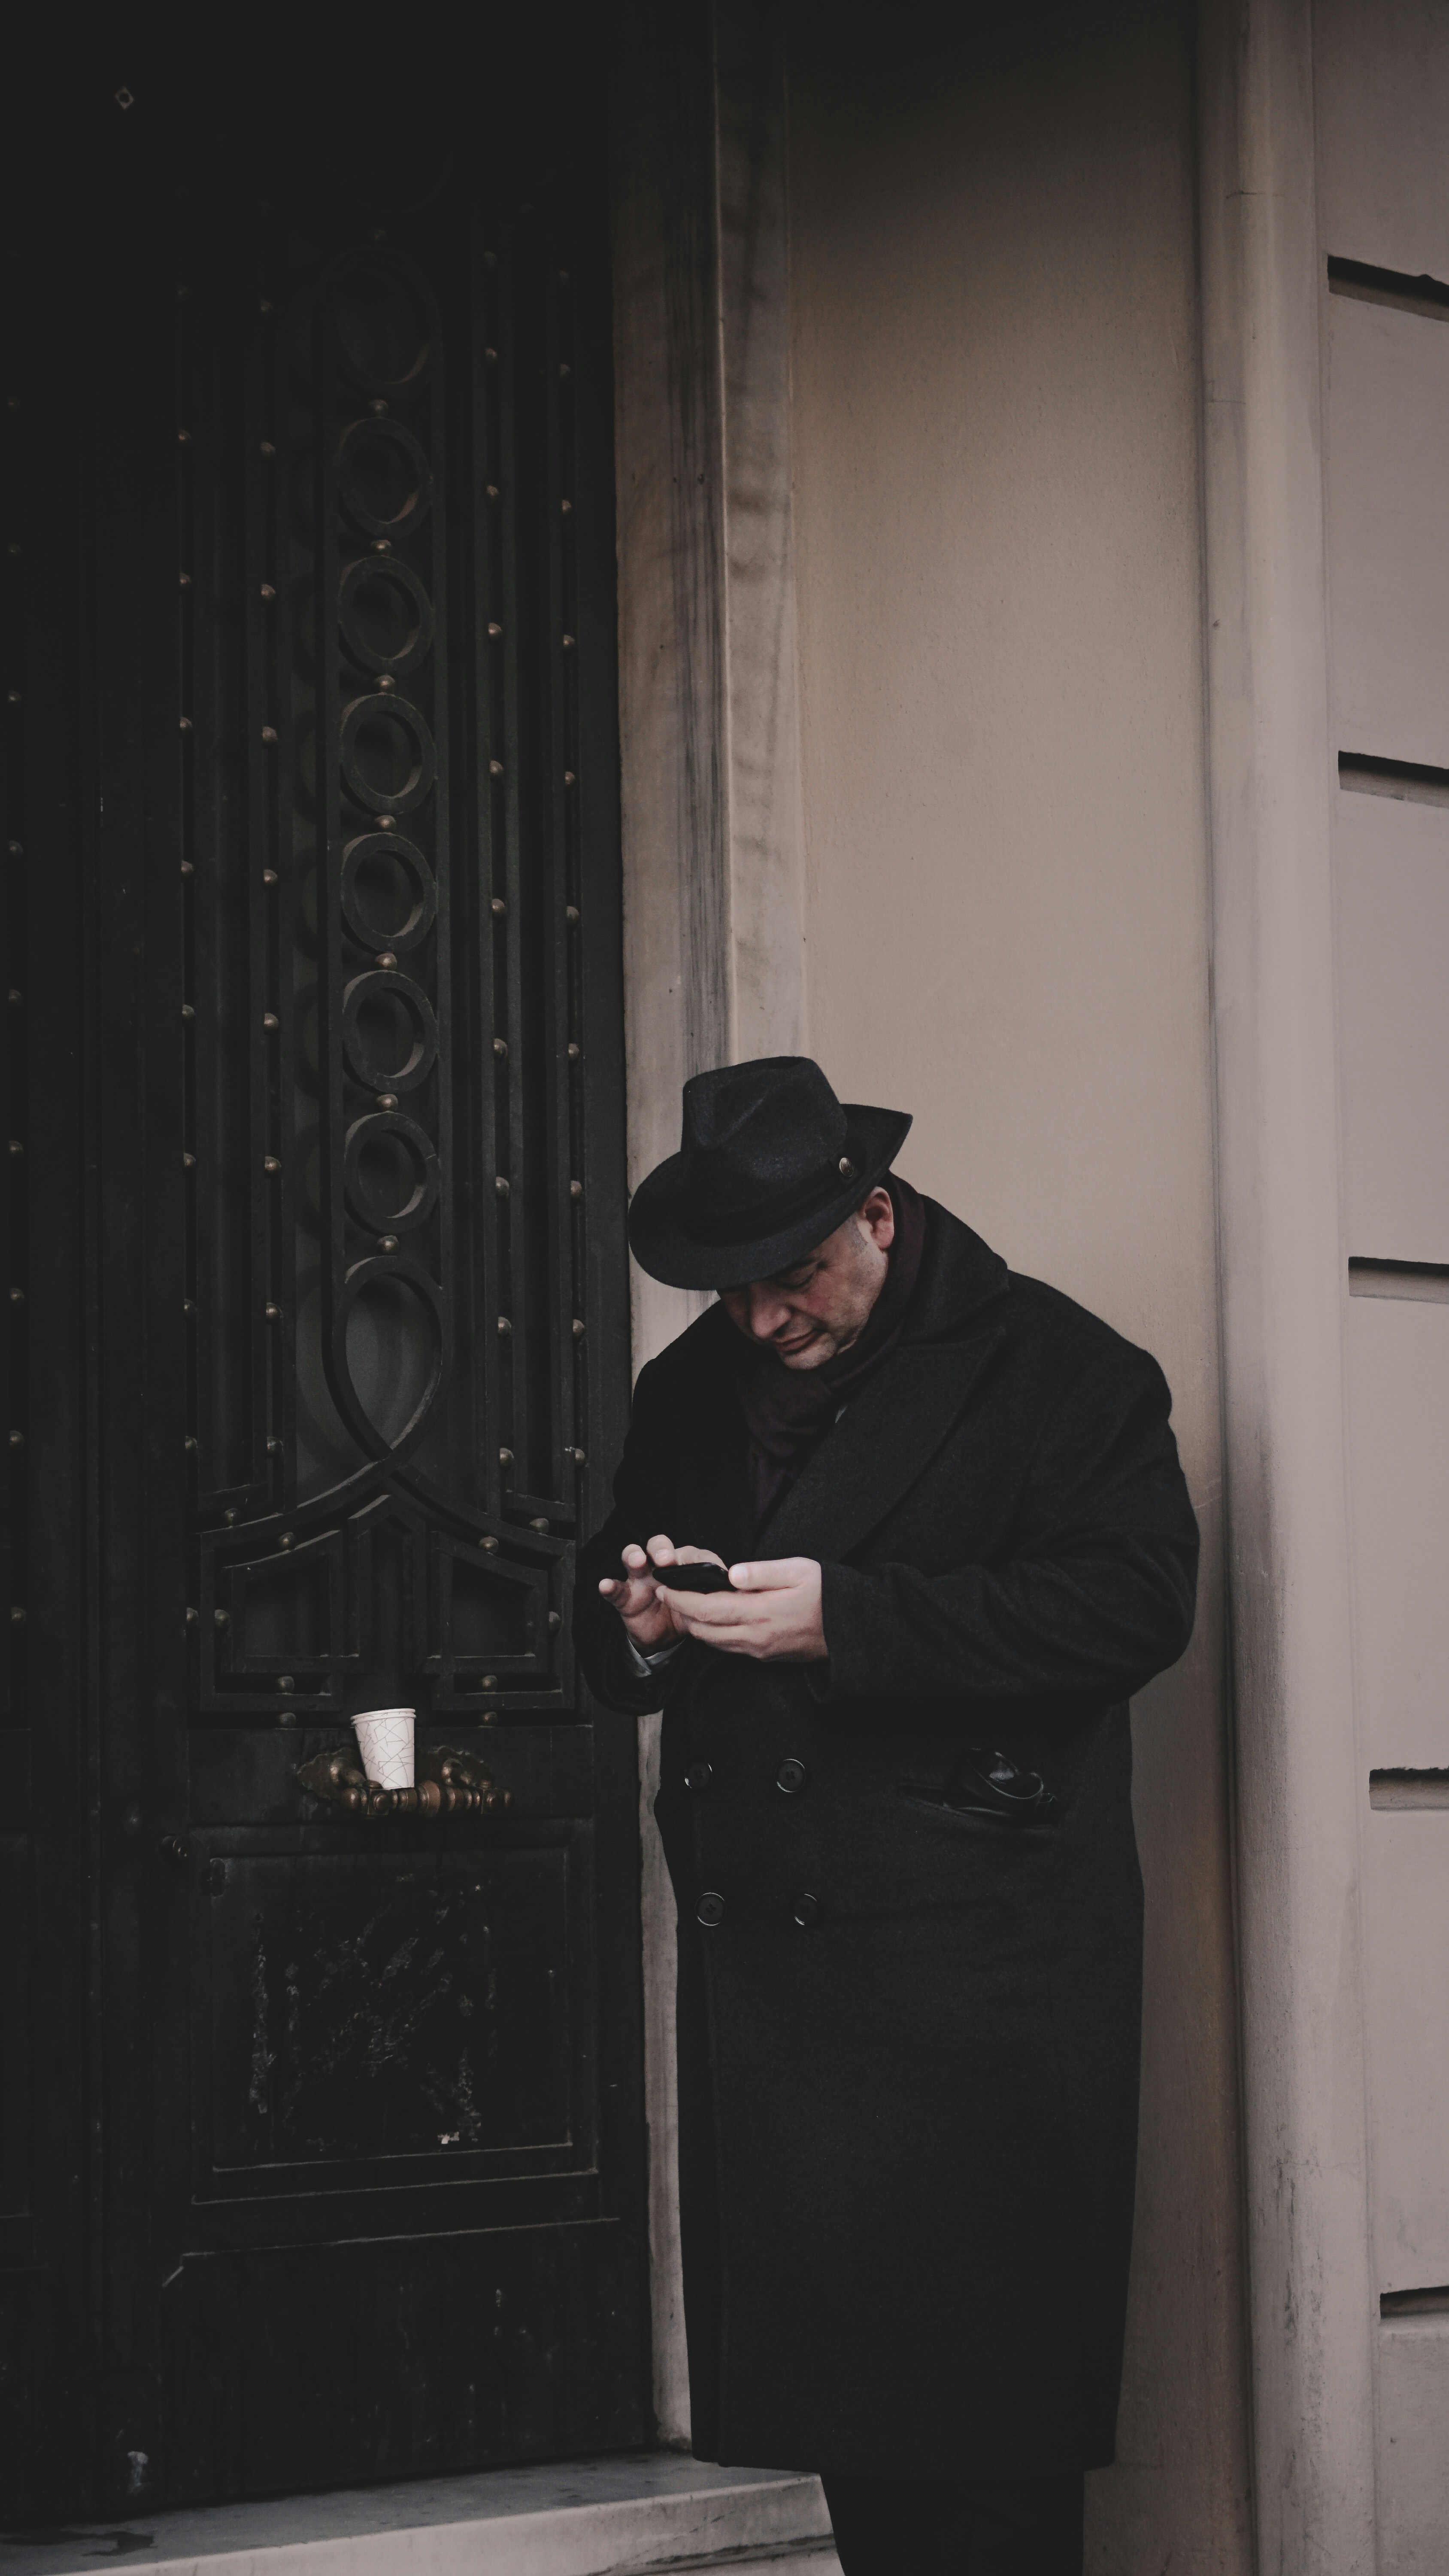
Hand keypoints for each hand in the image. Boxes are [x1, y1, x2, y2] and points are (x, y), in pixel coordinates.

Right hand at [598, 1535, 727, 1651]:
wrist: (665, 1638)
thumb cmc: (685, 1611)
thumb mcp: (702, 1603)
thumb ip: (712, 1593)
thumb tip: (732, 1590)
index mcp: (681, 1564)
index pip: (689, 1553)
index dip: (695, 1557)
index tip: (702, 1566)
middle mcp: (659, 1566)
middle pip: (657, 1546)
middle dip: (661, 1549)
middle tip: (667, 1559)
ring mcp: (640, 1579)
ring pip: (633, 1557)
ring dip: (634, 1556)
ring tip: (638, 1560)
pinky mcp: (625, 1597)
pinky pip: (615, 1590)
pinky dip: (609, 1586)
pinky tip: (606, 1584)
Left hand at [658, 1556, 825, 1662]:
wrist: (851, 1629)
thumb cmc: (827, 1594)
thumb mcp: (799, 1570)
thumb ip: (763, 1572)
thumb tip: (732, 1573)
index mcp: (760, 1613)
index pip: (707, 1609)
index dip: (682, 1599)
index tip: (666, 1587)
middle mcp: (756, 1637)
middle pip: (704, 1630)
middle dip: (682, 1612)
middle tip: (670, 1594)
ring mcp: (760, 1650)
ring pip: (714, 1643)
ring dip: (696, 1625)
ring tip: (687, 1605)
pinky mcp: (766, 1656)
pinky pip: (729, 1648)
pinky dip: (713, 1635)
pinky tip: (713, 1619)